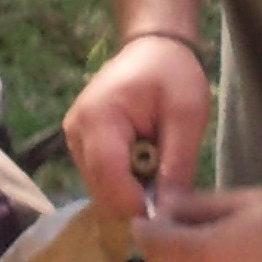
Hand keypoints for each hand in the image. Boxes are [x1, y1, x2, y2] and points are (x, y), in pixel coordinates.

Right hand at [62, 36, 211, 221]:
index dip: (136, 203)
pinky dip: (124, 182)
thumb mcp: (187, 115)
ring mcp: (73, 139)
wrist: (153, 47)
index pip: (109, 178)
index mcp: (99, 118)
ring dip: (130, 191)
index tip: (168, 212)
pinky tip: (144, 162)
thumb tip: (167, 214)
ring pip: (100, 191)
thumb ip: (177, 164)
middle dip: (135, 199)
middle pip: (101, 191)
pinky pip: (101, 180)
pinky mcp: (80, 145)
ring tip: (157, 165)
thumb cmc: (173, 74)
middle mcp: (76, 132)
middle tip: (168, 183)